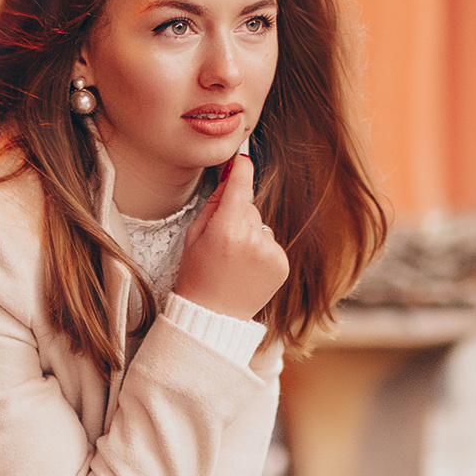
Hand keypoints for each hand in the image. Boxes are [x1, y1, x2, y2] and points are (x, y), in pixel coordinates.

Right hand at [174, 154, 288, 321]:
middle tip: (221, 240)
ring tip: (234, 259)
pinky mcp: (282, 264)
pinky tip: (247, 268)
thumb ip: (214, 204)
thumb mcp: (193, 237)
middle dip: (237, 213)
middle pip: (249, 206)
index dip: (241, 169)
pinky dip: (261, 250)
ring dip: (250, 233)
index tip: (242, 159)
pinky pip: (270, 243)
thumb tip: (230, 178)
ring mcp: (270, 252)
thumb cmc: (197, 276)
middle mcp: (252, 239)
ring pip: (261, 224)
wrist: (213, 316)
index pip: (240, 186)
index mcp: (226, 230)